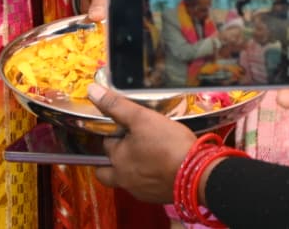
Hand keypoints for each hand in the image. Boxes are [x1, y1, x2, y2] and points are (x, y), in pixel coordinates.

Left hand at [88, 83, 194, 202]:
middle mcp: (124, 180)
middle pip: (106, 172)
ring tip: (146, 154)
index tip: (126, 126)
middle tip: (125, 148)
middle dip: (110, 161)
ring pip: (126, 180)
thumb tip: (92, 91)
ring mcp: (140, 191)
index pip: (106, 143)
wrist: (197, 173)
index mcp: (117, 159)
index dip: (115, 133)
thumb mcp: (142, 117)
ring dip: (130, 169)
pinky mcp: (157, 197)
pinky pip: (145, 187)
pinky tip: (160, 166)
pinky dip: (148, 178)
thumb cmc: (168, 144)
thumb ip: (116, 105)